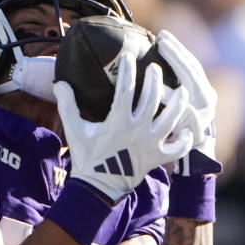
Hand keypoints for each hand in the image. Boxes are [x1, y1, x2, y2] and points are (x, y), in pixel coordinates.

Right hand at [55, 54, 193, 200]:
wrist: (98, 188)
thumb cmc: (86, 157)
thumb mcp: (74, 130)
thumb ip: (67, 105)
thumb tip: (59, 83)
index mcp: (118, 122)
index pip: (126, 89)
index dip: (127, 70)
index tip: (127, 56)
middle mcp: (137, 131)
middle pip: (152, 98)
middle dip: (155, 79)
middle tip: (155, 68)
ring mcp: (150, 144)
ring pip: (172, 118)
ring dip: (179, 102)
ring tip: (183, 90)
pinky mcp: (158, 157)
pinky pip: (178, 147)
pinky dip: (184, 139)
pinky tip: (186, 128)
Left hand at [156, 30, 220, 175]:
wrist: (192, 161)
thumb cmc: (178, 130)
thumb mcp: (177, 107)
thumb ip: (168, 88)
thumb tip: (148, 69)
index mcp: (200, 91)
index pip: (189, 64)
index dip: (177, 49)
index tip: (161, 35)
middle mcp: (206, 99)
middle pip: (192, 70)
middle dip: (177, 54)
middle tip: (162, 39)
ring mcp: (203, 115)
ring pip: (192, 89)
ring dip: (178, 74)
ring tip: (159, 62)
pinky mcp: (196, 132)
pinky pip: (186, 115)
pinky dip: (176, 104)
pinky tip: (164, 93)